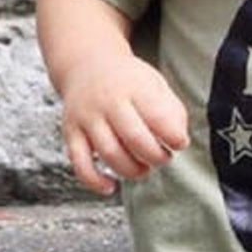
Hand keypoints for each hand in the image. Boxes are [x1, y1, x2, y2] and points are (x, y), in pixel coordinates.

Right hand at [60, 52, 189, 196]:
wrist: (87, 64)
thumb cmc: (127, 80)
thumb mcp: (154, 83)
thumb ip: (171, 109)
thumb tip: (180, 139)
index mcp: (134, 87)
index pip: (157, 116)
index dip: (173, 136)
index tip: (180, 143)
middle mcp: (108, 102)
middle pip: (134, 138)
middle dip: (155, 156)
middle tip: (164, 158)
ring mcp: (87, 118)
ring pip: (109, 154)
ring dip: (132, 170)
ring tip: (144, 168)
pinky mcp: (71, 133)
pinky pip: (80, 164)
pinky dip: (95, 181)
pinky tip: (111, 187)